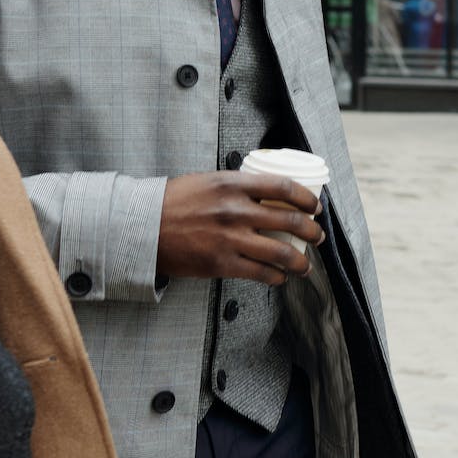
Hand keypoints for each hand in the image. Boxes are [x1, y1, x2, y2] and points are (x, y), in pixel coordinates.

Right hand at [155, 171, 323, 285]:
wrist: (140, 226)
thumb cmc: (173, 202)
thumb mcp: (208, 181)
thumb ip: (237, 186)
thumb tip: (267, 193)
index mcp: (234, 184)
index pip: (284, 188)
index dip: (306, 199)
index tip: (315, 207)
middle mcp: (236, 210)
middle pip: (289, 221)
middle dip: (312, 231)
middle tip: (317, 236)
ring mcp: (230, 239)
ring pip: (281, 253)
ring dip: (300, 261)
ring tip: (306, 265)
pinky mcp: (221, 264)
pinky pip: (260, 273)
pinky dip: (276, 277)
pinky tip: (280, 277)